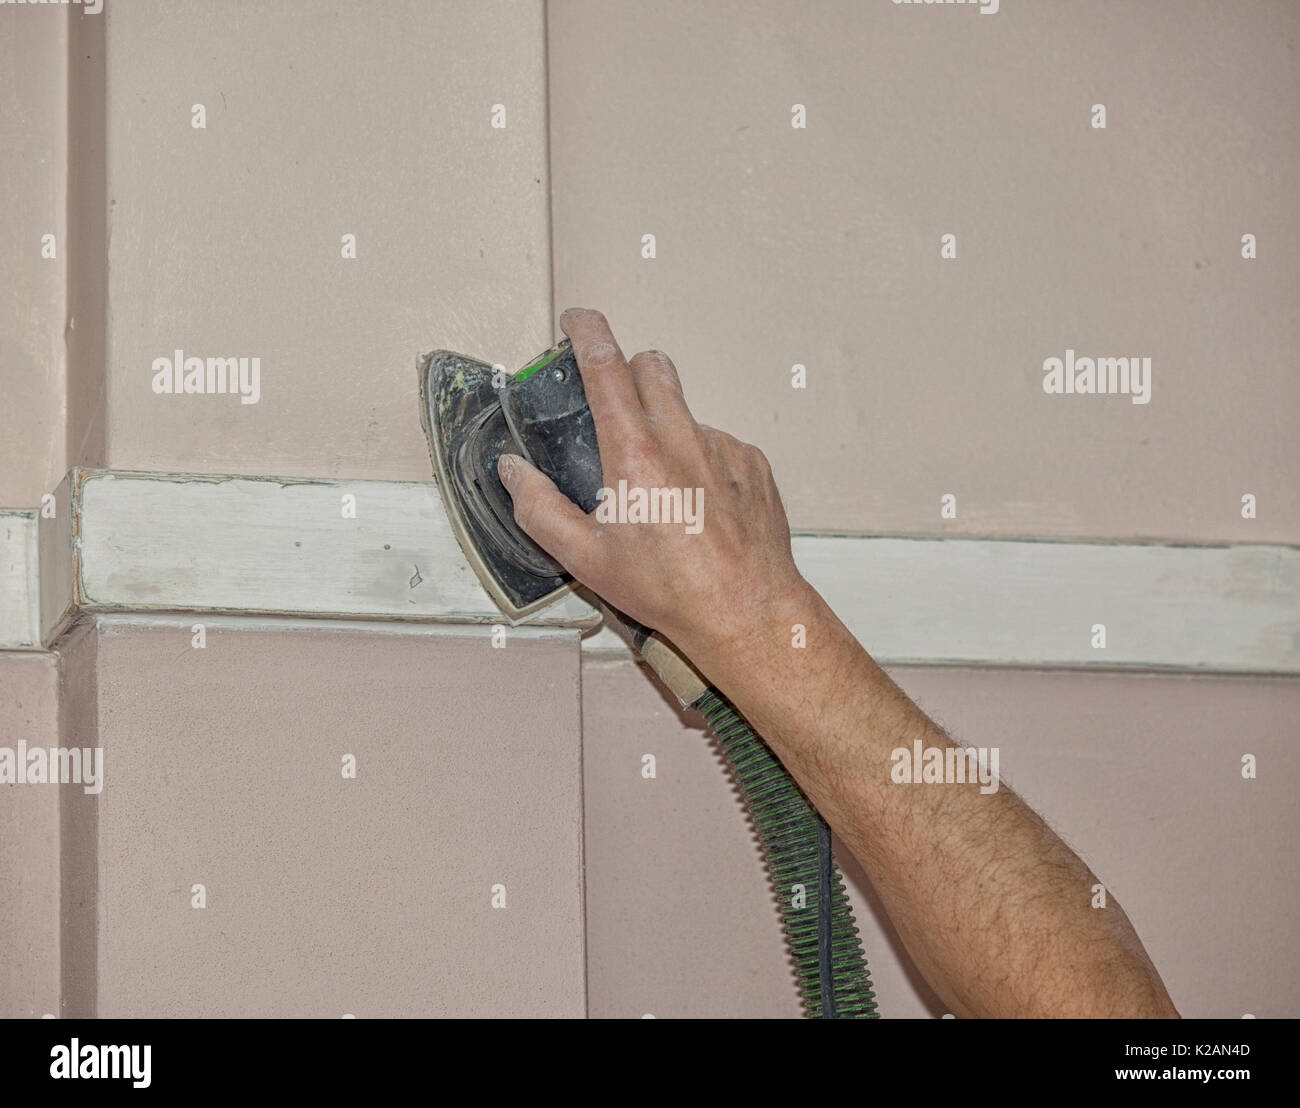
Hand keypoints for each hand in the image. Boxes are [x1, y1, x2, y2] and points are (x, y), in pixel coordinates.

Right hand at [497, 308, 808, 658]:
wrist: (744, 610)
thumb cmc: (670, 589)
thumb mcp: (585, 557)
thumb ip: (538, 508)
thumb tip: (514, 472)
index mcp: (634, 451)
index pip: (606, 365)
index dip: (587, 331)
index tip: (576, 321)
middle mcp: (682, 437)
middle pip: (653, 366)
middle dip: (628, 370)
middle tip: (612, 405)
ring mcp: (723, 447)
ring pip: (687, 408)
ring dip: (665, 424)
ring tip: (657, 480)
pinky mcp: (751, 464)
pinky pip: (718, 442)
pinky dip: (700, 459)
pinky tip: (695, 504)